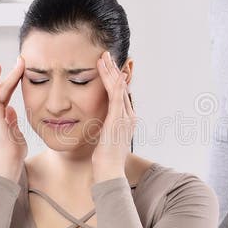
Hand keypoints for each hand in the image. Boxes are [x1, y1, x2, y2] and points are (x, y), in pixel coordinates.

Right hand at [0, 57, 27, 181]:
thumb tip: (11, 110)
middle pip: (2, 88)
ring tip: (20, 62)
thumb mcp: (14, 133)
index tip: (21, 70)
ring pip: (0, 88)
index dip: (12, 82)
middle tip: (21, 60)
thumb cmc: (12, 152)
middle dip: (12, 74)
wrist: (7, 163)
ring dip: (10, 74)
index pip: (5, 94)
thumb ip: (11, 121)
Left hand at [92, 51, 135, 182]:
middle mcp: (129, 116)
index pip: (121, 94)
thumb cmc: (105, 161)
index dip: (114, 79)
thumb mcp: (105, 140)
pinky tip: (107, 70)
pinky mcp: (118, 119)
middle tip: (105, 55)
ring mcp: (125, 117)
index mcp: (126, 120)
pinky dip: (111, 81)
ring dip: (111, 71)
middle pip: (122, 87)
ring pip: (119, 88)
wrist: (109, 172)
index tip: (107, 67)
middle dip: (113, 70)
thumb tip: (98, 123)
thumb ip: (104, 128)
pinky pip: (116, 95)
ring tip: (103, 57)